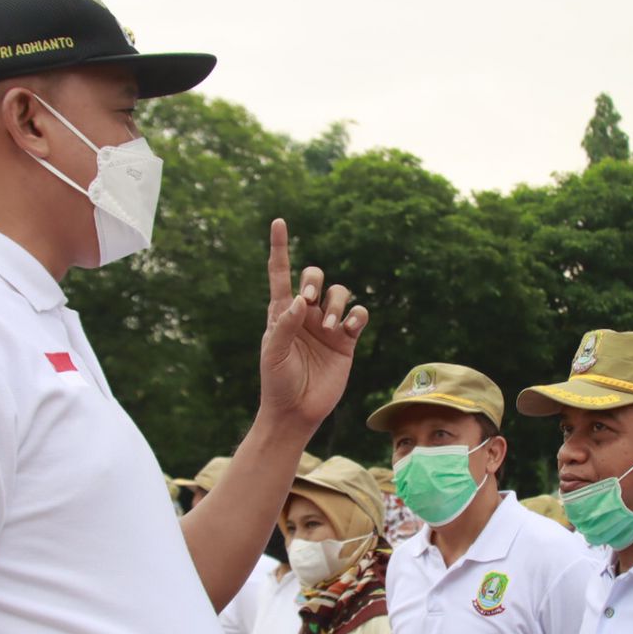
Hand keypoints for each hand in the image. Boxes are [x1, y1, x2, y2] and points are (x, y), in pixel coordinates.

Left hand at [259, 219, 368, 432]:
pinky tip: (349, 329)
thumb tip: (301, 301)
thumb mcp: (273, 353)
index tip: (278, 222)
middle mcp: (306, 314)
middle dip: (314, 280)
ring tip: (331, 328)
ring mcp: (328, 326)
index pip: (280, 273)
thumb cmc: (277, 382)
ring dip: (337, 304)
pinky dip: (357, 316)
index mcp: (282, 312)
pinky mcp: (347, 341)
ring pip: (340, 293)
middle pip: (314, 276)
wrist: (296, 411)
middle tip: (309, 301)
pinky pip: (359, 314)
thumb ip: (285, 325)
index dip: (280, 247)